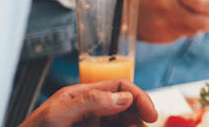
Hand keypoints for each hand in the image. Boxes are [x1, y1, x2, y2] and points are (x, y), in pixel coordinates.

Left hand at [19, 79, 156, 126]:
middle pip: (125, 106)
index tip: (150, 115)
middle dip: (137, 116)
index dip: (138, 97)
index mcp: (82, 96)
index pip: (119, 86)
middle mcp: (90, 110)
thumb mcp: (57, 115)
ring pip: (122, 122)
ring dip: (131, 125)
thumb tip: (123, 97)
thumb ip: (90, 102)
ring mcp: (91, 125)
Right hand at [130, 0, 208, 42]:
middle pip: (205, 23)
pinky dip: (184, 28)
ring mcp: (163, 26)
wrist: (117, 3)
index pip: (205, 3)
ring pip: (195, 31)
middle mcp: (168, 8)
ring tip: (191, 11)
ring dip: (199, 23)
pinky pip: (181, 35)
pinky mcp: (159, 38)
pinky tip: (174, 18)